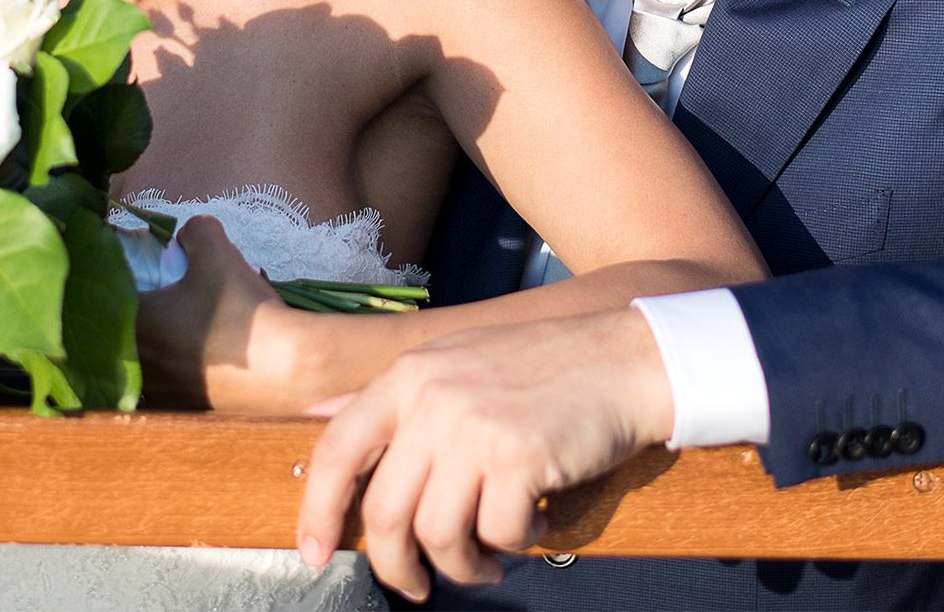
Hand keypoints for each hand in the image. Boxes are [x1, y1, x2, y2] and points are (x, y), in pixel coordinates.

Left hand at [134, 216, 303, 411]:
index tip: (142, 268)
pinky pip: (169, 385)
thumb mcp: (219, 254)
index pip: (109, 293)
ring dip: (159, 342)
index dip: (122, 275)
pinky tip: (205, 357)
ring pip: (146, 361)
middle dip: (142, 309)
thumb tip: (187, 233)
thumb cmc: (242, 311)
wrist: (287, 370)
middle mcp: (138, 364)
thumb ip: (195, 232)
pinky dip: (180, 369)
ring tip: (189, 327)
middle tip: (167, 295)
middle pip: (125, 330)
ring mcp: (161, 393)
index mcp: (134, 324)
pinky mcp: (186, 410)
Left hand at [295, 307, 675, 601]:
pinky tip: (533, 523)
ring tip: (486, 563)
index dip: (318, 510)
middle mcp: (435, 400)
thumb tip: (321, 415)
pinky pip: (498, 533)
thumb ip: (394, 395)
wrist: (627, 358)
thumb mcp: (455, 360)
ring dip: (461, 565)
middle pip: (386, 512)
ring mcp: (476, 429)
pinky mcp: (519, 458)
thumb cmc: (544, 367)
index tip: (315, 553)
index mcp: (410, 376)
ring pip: (438, 534)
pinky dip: (514, 543)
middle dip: (396, 566)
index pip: (338, 450)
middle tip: (418, 585)